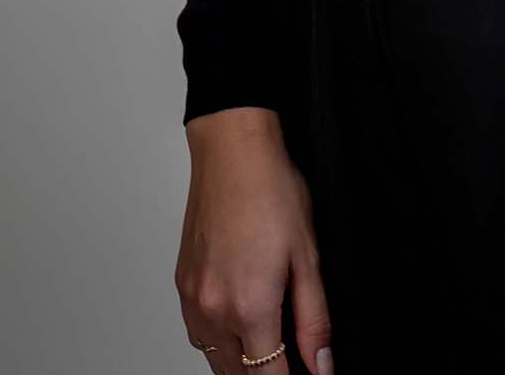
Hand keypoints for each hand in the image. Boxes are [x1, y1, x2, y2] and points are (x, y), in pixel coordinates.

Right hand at [177, 107, 333, 374]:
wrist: (232, 151)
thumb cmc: (272, 191)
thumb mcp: (309, 256)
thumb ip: (314, 320)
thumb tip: (322, 366)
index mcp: (250, 308)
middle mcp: (214, 311)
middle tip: (292, 360)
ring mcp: (192, 300)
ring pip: (214, 361)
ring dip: (240, 365)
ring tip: (269, 346)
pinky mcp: (181, 286)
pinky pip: (198, 335)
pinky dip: (218, 342)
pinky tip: (239, 325)